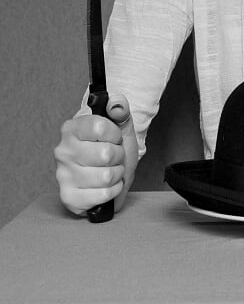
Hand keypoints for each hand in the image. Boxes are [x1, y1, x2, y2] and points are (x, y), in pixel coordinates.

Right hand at [54, 94, 138, 215]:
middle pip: (105, 154)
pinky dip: (113, 190)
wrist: (114, 170)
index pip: (99, 127)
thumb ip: (120, 108)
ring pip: (106, 176)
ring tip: (111, 169)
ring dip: (117, 174)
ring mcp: (63, 176)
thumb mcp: (121, 124)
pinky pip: (103, 195)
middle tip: (113, 156)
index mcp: (71, 129)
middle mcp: (63, 151)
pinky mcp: (69, 197)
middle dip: (118, 156)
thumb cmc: (114, 146)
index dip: (115, 134)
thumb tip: (117, 105)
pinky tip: (106, 185)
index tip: (114, 137)